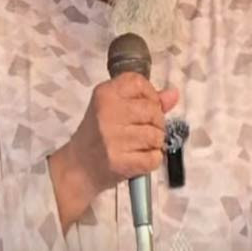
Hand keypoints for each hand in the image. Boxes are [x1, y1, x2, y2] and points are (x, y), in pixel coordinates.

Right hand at [49, 74, 178, 228]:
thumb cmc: (98, 135)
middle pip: (153, 110)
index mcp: (104, 94)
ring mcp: (112, 138)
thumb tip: (173, 94)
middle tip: (144, 130)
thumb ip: (145, 100)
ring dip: (155, 143)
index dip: (150, 94)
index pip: (139, 82)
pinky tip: (139, 158)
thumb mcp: (115, 109)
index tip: (146, 105)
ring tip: (140, 145)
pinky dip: (152, 159)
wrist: (78, 167)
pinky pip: (154, 157)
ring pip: (156, 135)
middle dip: (156, 122)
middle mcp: (107, 113)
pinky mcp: (119, 161)